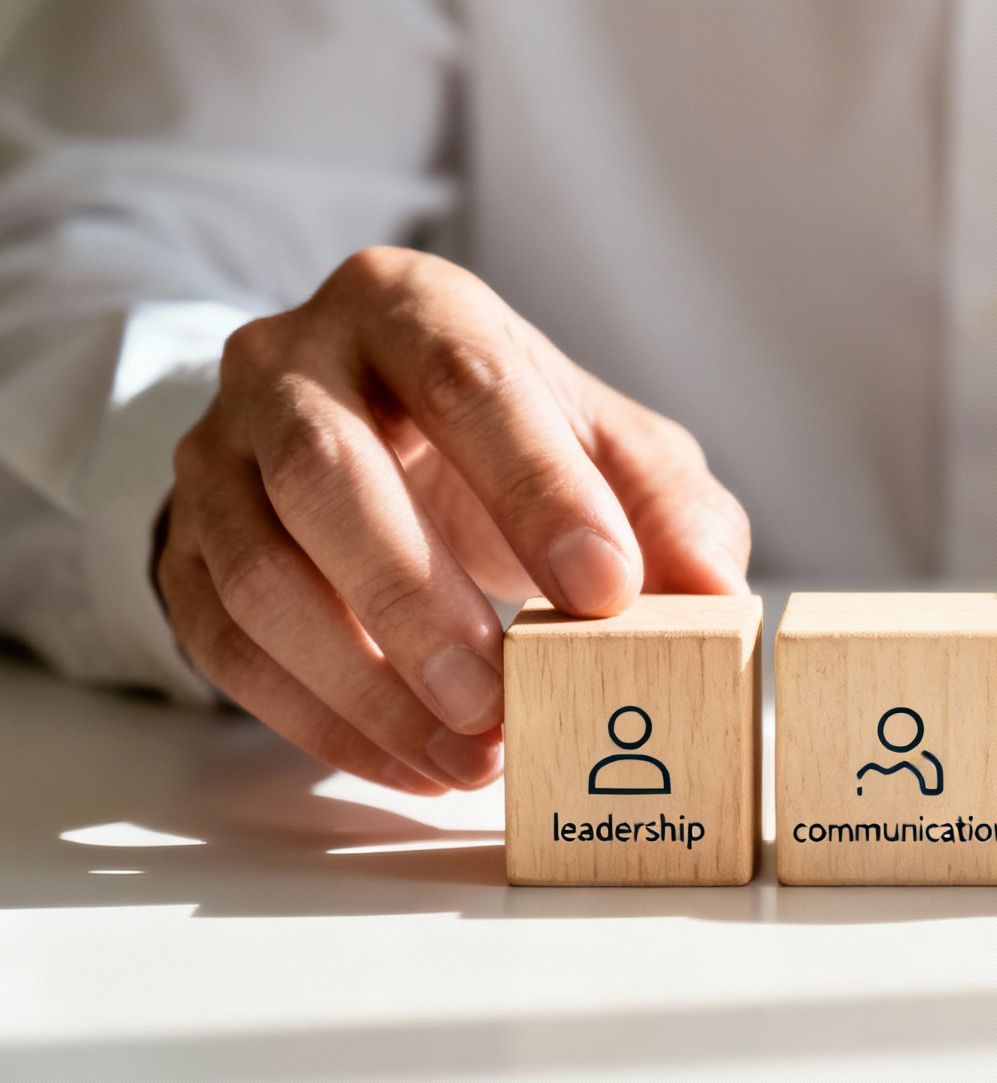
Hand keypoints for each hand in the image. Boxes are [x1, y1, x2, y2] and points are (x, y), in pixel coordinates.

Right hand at [158, 247, 749, 792]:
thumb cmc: (507, 435)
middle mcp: (289, 362)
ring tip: (467, 756)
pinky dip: (318, 722)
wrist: (376, 430)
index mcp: (409, 306)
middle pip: (330, 475)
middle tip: (499, 698)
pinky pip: (223, 646)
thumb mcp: (606, 444)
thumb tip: (716, 598)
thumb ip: (671, 507)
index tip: (607, 591)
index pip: (468, 382)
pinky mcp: (182, 544)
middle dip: (417, 600)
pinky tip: (410, 764)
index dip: (537, 490)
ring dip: (364, 685)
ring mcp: (217, 455)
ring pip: (259, 573)